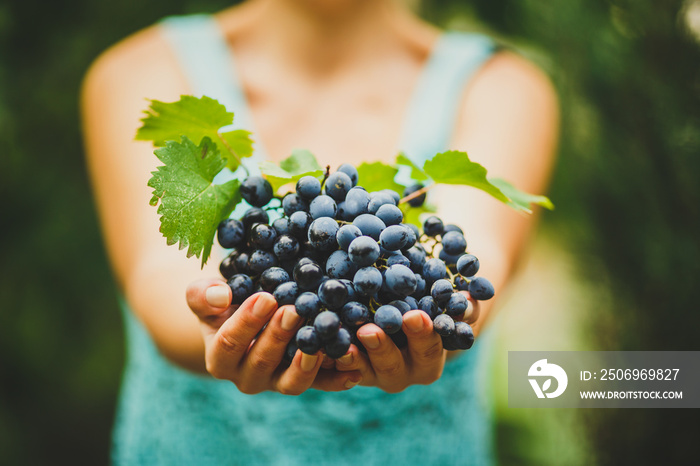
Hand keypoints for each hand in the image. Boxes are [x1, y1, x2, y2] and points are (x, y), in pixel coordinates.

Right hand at [187, 279, 361, 394]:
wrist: (244, 314)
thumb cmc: (223, 301)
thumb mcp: (207, 295)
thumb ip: (204, 295)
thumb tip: (220, 295)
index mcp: (221, 359)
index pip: (229, 344)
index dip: (247, 323)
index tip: (265, 298)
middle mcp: (248, 377)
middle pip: (262, 362)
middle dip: (279, 337)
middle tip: (294, 311)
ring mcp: (278, 381)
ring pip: (292, 382)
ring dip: (308, 364)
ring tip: (321, 343)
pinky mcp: (305, 379)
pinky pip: (322, 384)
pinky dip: (338, 378)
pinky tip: (354, 368)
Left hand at [335, 292, 479, 392]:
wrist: (408, 305)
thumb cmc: (435, 298)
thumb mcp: (450, 300)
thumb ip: (462, 304)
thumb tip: (469, 298)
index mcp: (429, 360)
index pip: (428, 349)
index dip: (422, 335)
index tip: (415, 316)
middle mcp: (400, 372)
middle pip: (390, 366)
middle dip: (381, 349)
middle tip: (369, 330)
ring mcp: (369, 372)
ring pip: (357, 369)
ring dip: (347, 356)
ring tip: (338, 341)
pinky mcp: (343, 366)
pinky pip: (332, 365)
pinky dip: (324, 352)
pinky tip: (314, 336)